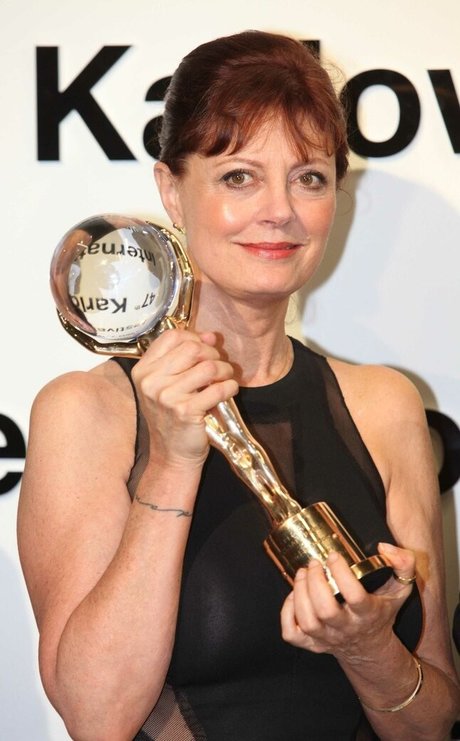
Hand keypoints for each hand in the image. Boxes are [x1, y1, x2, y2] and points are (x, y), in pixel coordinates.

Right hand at [131, 329, 238, 467]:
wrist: (172, 454)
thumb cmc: (172, 416)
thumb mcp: (169, 384)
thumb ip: (185, 357)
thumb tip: (210, 335)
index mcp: (143, 370)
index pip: (172, 337)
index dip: (194, 337)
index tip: (206, 348)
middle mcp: (151, 381)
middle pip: (192, 348)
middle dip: (213, 354)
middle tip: (219, 367)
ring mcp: (166, 397)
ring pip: (208, 366)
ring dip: (225, 370)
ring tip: (225, 379)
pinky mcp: (185, 411)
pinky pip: (218, 388)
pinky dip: (230, 387)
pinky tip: (229, 392)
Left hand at [280, 543, 415, 661]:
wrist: (370, 650)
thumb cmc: (382, 614)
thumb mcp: (400, 590)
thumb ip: (403, 564)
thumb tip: (384, 546)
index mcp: (368, 614)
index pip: (354, 596)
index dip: (341, 573)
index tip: (334, 556)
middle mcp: (346, 629)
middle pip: (326, 610)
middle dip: (315, 582)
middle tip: (314, 563)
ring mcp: (327, 639)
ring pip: (308, 621)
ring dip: (299, 593)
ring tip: (302, 573)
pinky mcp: (312, 644)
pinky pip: (291, 634)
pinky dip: (286, 613)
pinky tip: (293, 596)